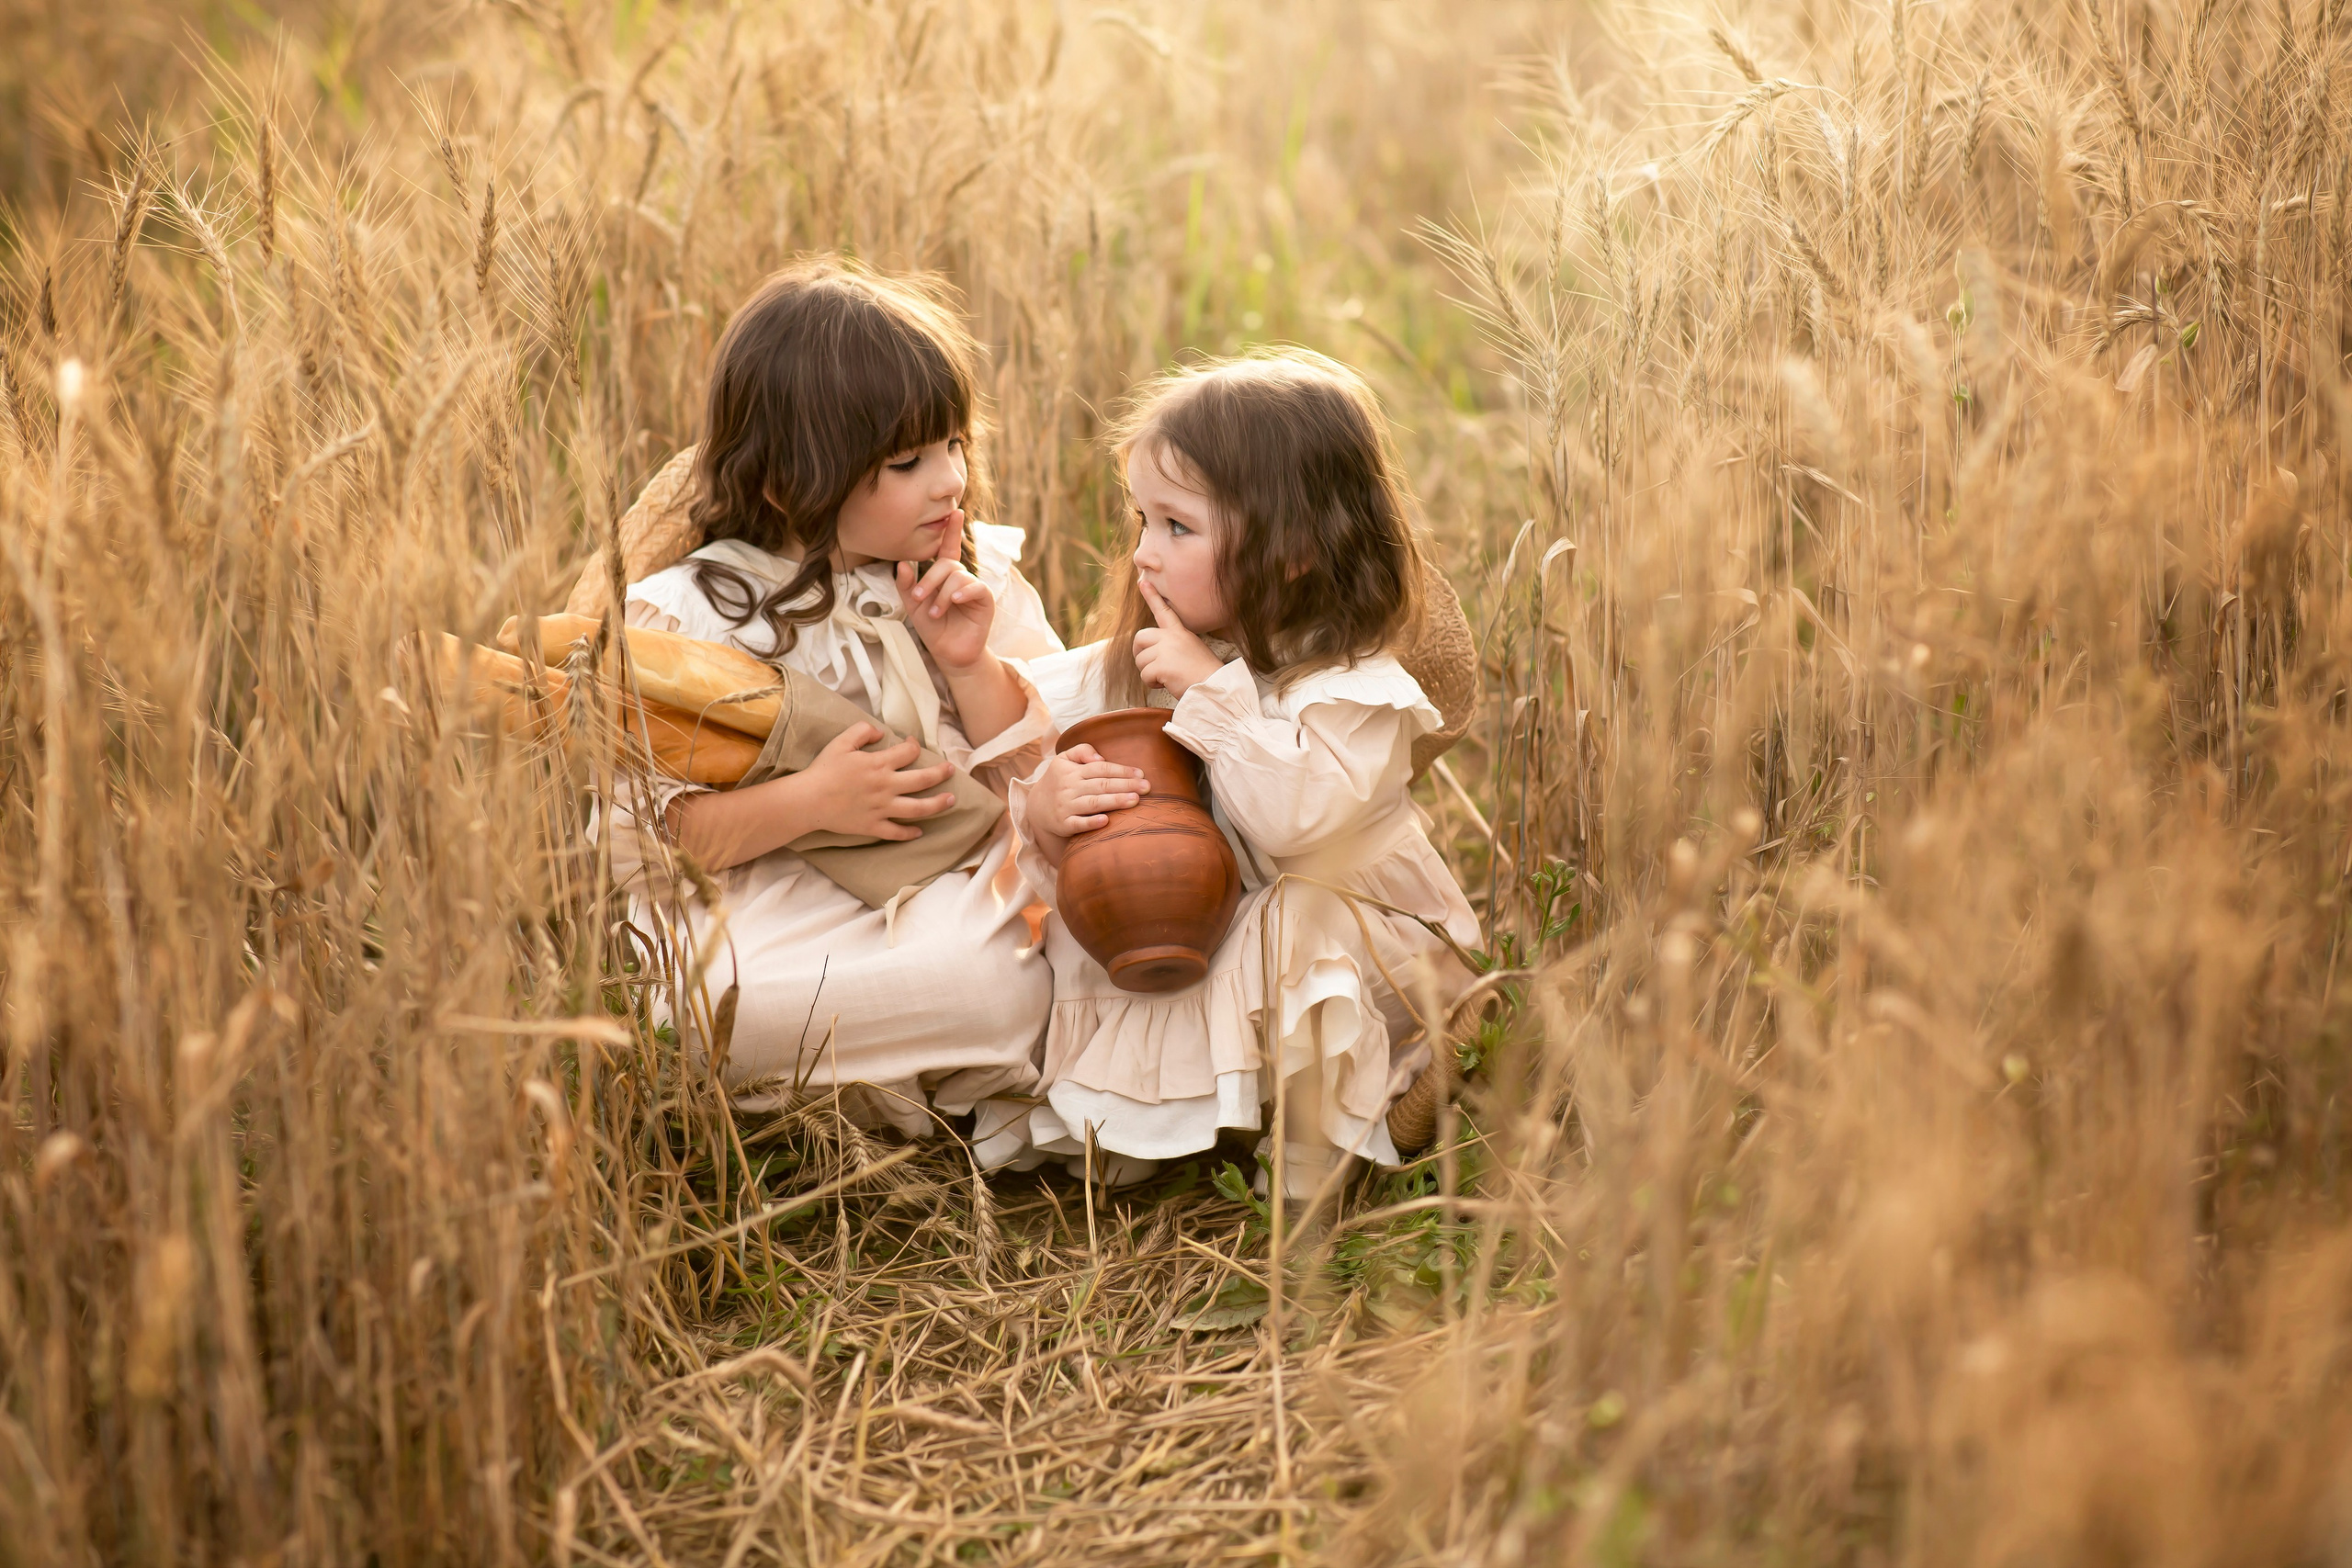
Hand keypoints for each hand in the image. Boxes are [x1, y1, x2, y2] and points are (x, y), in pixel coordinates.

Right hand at [797, 721, 956, 841]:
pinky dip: (909, 833)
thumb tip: (880, 732)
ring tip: (951, 800)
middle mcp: (886, 786)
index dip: (915, 746)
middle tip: (952, 770)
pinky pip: (896, 832)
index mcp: (879, 764)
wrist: (809, 800)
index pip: (909, 752)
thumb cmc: (824, 770)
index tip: (913, 745)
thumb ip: (862, 731)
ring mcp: (882, 808)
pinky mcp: (874, 826)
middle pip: (923, 779)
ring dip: (938, 804)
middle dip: (941, 774)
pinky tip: (919, 832)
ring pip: (919, 808)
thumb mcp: (841, 742)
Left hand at [896, 507, 994, 672]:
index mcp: (945, 576)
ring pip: (957, 576)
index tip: (957, 512)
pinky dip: (962, 593)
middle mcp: (961, 578)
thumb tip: (902, 563)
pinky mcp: (984, 600)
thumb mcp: (914, 605)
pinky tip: (954, 602)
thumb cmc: (933, 628)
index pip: (948, 548)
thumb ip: (906, 585)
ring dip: (942, 595)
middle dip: (930, 579)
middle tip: (918, 598)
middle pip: (947, 564)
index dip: (952, 531)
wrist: (948, 653)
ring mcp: (973, 588)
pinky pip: (975, 587)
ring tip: (935, 613)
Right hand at [1025, 744, 1149, 837]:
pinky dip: (1091, 823)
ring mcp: (1065, 807)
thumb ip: (1082, 750)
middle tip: (1146, 787)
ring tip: (1135, 800)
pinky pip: (1078, 824)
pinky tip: (1106, 820)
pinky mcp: (1064, 825)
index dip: (1121, 770)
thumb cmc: (1059, 780)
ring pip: (1093, 803)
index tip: (1140, 774)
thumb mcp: (1063, 759)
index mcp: (1071, 771)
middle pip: (1100, 785)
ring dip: (1114, 801)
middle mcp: (1068, 788)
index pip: (1100, 768)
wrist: (1036, 807)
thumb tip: (1101, 757)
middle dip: (1125, 785)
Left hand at [1132, 578, 1226, 699]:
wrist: (1214, 687)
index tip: (1142, 582)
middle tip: (1150, 665)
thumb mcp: (1192, 650)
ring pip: (1140, 660)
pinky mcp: (1161, 665)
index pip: (1163, 612)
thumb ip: (1173, 646)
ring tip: (1168, 677)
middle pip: (1140, 638)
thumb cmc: (1204, 674)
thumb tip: (1154, 653)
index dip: (1152, 597)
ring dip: (1149, 673)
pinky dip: (1152, 683)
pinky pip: (1144, 675)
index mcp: (1180, 632)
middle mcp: (1171, 637)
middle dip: (1139, 653)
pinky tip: (1167, 684)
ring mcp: (1166, 650)